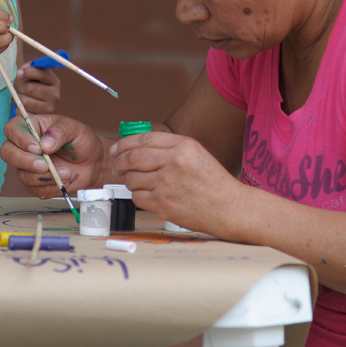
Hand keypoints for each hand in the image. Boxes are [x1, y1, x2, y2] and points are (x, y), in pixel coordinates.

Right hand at [0, 115, 111, 197]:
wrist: (93, 162)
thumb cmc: (81, 140)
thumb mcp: (75, 129)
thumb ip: (60, 132)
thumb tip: (44, 144)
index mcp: (32, 127)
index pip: (12, 129)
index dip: (20, 139)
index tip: (38, 147)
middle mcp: (25, 146)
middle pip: (7, 153)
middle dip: (25, 161)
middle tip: (45, 165)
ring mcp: (28, 165)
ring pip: (22, 174)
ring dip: (44, 177)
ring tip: (66, 172)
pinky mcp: (35, 183)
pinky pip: (34, 189)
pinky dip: (50, 187)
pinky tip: (63, 181)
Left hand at [15, 62, 60, 113]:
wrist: (41, 104)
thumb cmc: (36, 85)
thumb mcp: (35, 74)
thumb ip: (29, 67)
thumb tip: (21, 72)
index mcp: (54, 82)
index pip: (42, 74)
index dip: (28, 72)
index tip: (19, 73)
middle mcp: (55, 95)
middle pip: (29, 87)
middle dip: (21, 86)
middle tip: (22, 87)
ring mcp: (48, 108)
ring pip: (23, 100)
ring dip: (19, 97)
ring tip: (24, 96)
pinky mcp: (39, 118)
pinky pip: (21, 111)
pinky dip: (19, 108)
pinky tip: (24, 106)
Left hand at [112, 132, 243, 236]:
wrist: (228, 207)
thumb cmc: (212, 182)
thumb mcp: (196, 153)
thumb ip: (169, 147)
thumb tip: (137, 147)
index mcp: (182, 146)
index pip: (144, 139)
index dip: (125, 143)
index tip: (117, 148)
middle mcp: (173, 162)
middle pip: (132, 158)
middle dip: (120, 161)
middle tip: (118, 165)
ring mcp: (166, 184)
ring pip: (131, 179)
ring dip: (130, 180)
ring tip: (138, 182)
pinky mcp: (162, 204)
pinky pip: (137, 197)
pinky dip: (138, 196)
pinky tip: (148, 195)